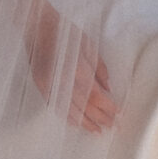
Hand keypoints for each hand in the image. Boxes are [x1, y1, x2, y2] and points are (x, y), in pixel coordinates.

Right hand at [26, 0, 118, 133]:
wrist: (38, 27)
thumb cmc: (66, 33)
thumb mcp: (89, 46)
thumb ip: (100, 69)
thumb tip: (108, 89)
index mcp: (78, 70)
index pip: (96, 96)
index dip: (108, 108)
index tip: (119, 115)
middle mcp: (64, 81)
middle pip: (84, 106)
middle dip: (100, 118)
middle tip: (112, 127)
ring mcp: (50, 86)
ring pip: (70, 110)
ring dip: (84, 122)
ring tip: (96, 131)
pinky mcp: (41, 87)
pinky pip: (56, 107)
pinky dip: (67, 117)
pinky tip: (76, 123)